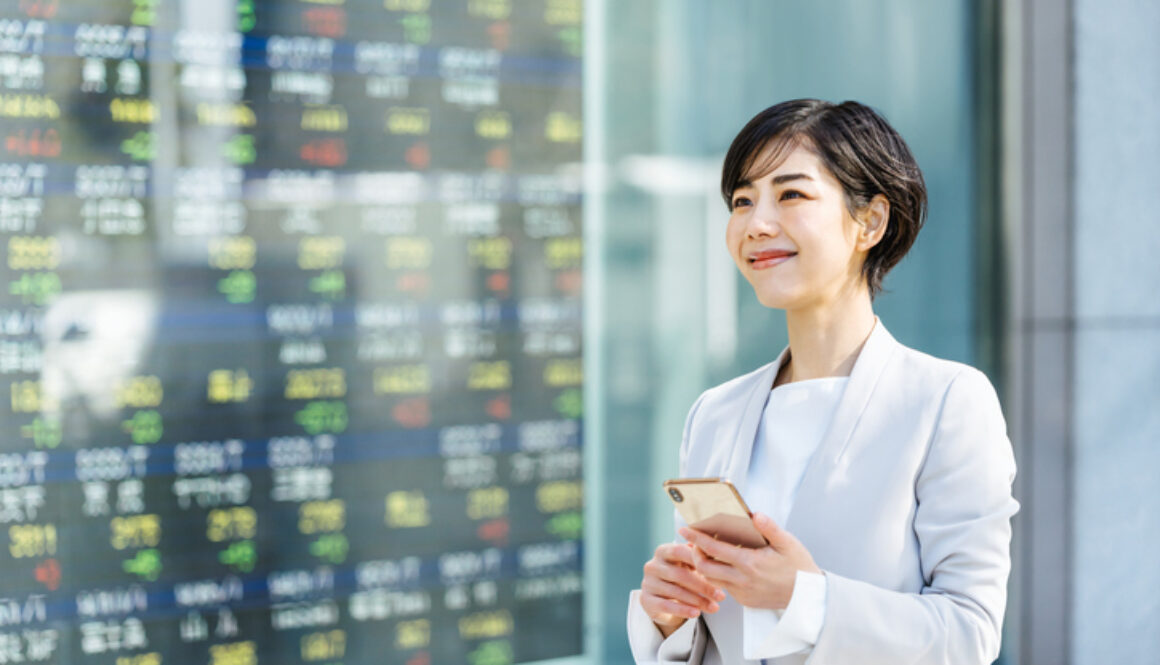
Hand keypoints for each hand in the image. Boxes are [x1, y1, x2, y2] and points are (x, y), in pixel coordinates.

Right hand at [639, 542, 725, 636]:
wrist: (663, 598)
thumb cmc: (681, 575)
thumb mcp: (689, 564)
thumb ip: (698, 556)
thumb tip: (716, 551)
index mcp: (663, 551)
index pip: (679, 551)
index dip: (697, 560)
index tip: (716, 571)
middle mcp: (652, 565)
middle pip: (679, 574)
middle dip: (702, 586)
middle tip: (720, 596)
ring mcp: (647, 583)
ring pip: (675, 592)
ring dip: (697, 600)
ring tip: (714, 607)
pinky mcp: (646, 600)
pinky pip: (666, 606)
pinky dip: (683, 610)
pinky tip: (696, 613)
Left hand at [679, 511, 820, 610]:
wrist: (808, 596)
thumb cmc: (799, 566)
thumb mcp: (788, 543)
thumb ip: (770, 528)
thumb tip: (754, 514)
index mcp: (750, 563)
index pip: (713, 549)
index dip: (696, 538)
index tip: (684, 529)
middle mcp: (742, 580)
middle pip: (704, 567)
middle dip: (694, 553)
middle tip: (693, 541)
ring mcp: (742, 592)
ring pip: (712, 579)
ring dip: (705, 565)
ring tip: (705, 551)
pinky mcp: (745, 600)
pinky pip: (724, 586)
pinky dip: (718, 575)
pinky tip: (723, 564)